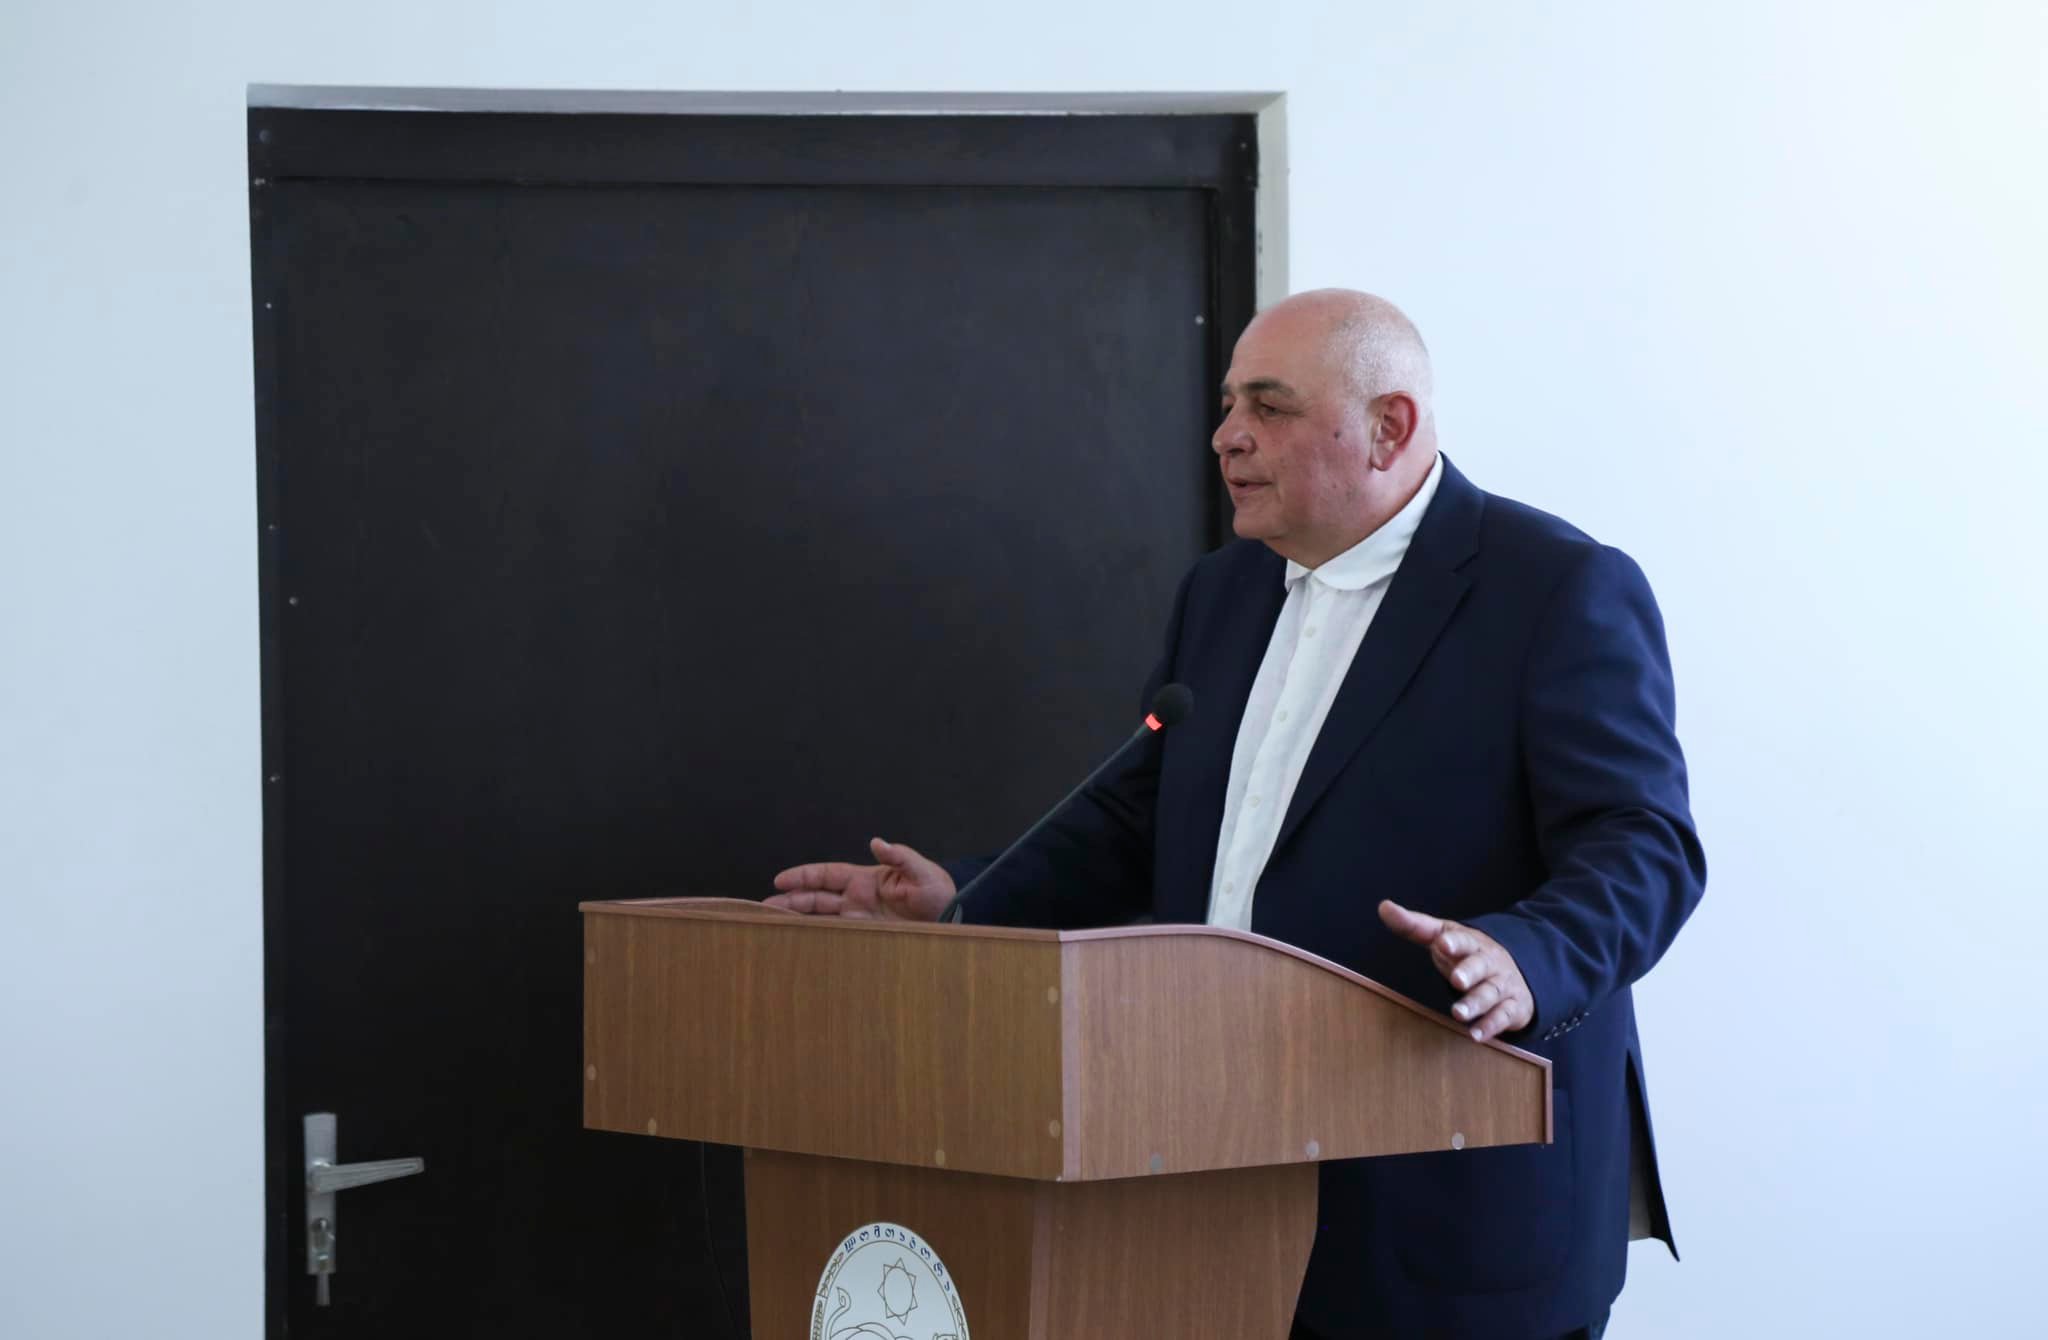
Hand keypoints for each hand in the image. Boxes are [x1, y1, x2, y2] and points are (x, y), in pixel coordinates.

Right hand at [767, 837, 955, 921]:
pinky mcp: (866, 936)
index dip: (803, 876)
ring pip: (821, 917)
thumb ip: (900, 858)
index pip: (827, 875)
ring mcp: (860, 918)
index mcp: (866, 879)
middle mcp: (857, 898)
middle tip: (764, 907)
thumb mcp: (923, 872)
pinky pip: (837, 935)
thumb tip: (877, 842)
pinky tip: (801, 942)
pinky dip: (819, 937)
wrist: (953, 918)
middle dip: (791, 900)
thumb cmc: (939, 891)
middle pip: (817, 897)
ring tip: (773, 924)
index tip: (779, 880)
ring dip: (798, 918)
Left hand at [1378, 900, 1534, 1042]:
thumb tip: (1384, 907)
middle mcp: (1489, 962)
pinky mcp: (1512, 1006)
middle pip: (1480, 966)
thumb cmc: (1467, 954)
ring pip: (1491, 993)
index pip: (1463, 939)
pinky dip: (1491, 1026)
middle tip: (1456, 980)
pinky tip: (1475, 1035)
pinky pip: (1504, 1016)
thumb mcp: (1443, 937)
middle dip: (1469, 972)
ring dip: (1476, 1003)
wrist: (1513, 971)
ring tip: (1458, 1013)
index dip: (1454, 942)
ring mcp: (1502, 984)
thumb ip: (1414, 926)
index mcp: (1471, 943)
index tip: (1442, 944)